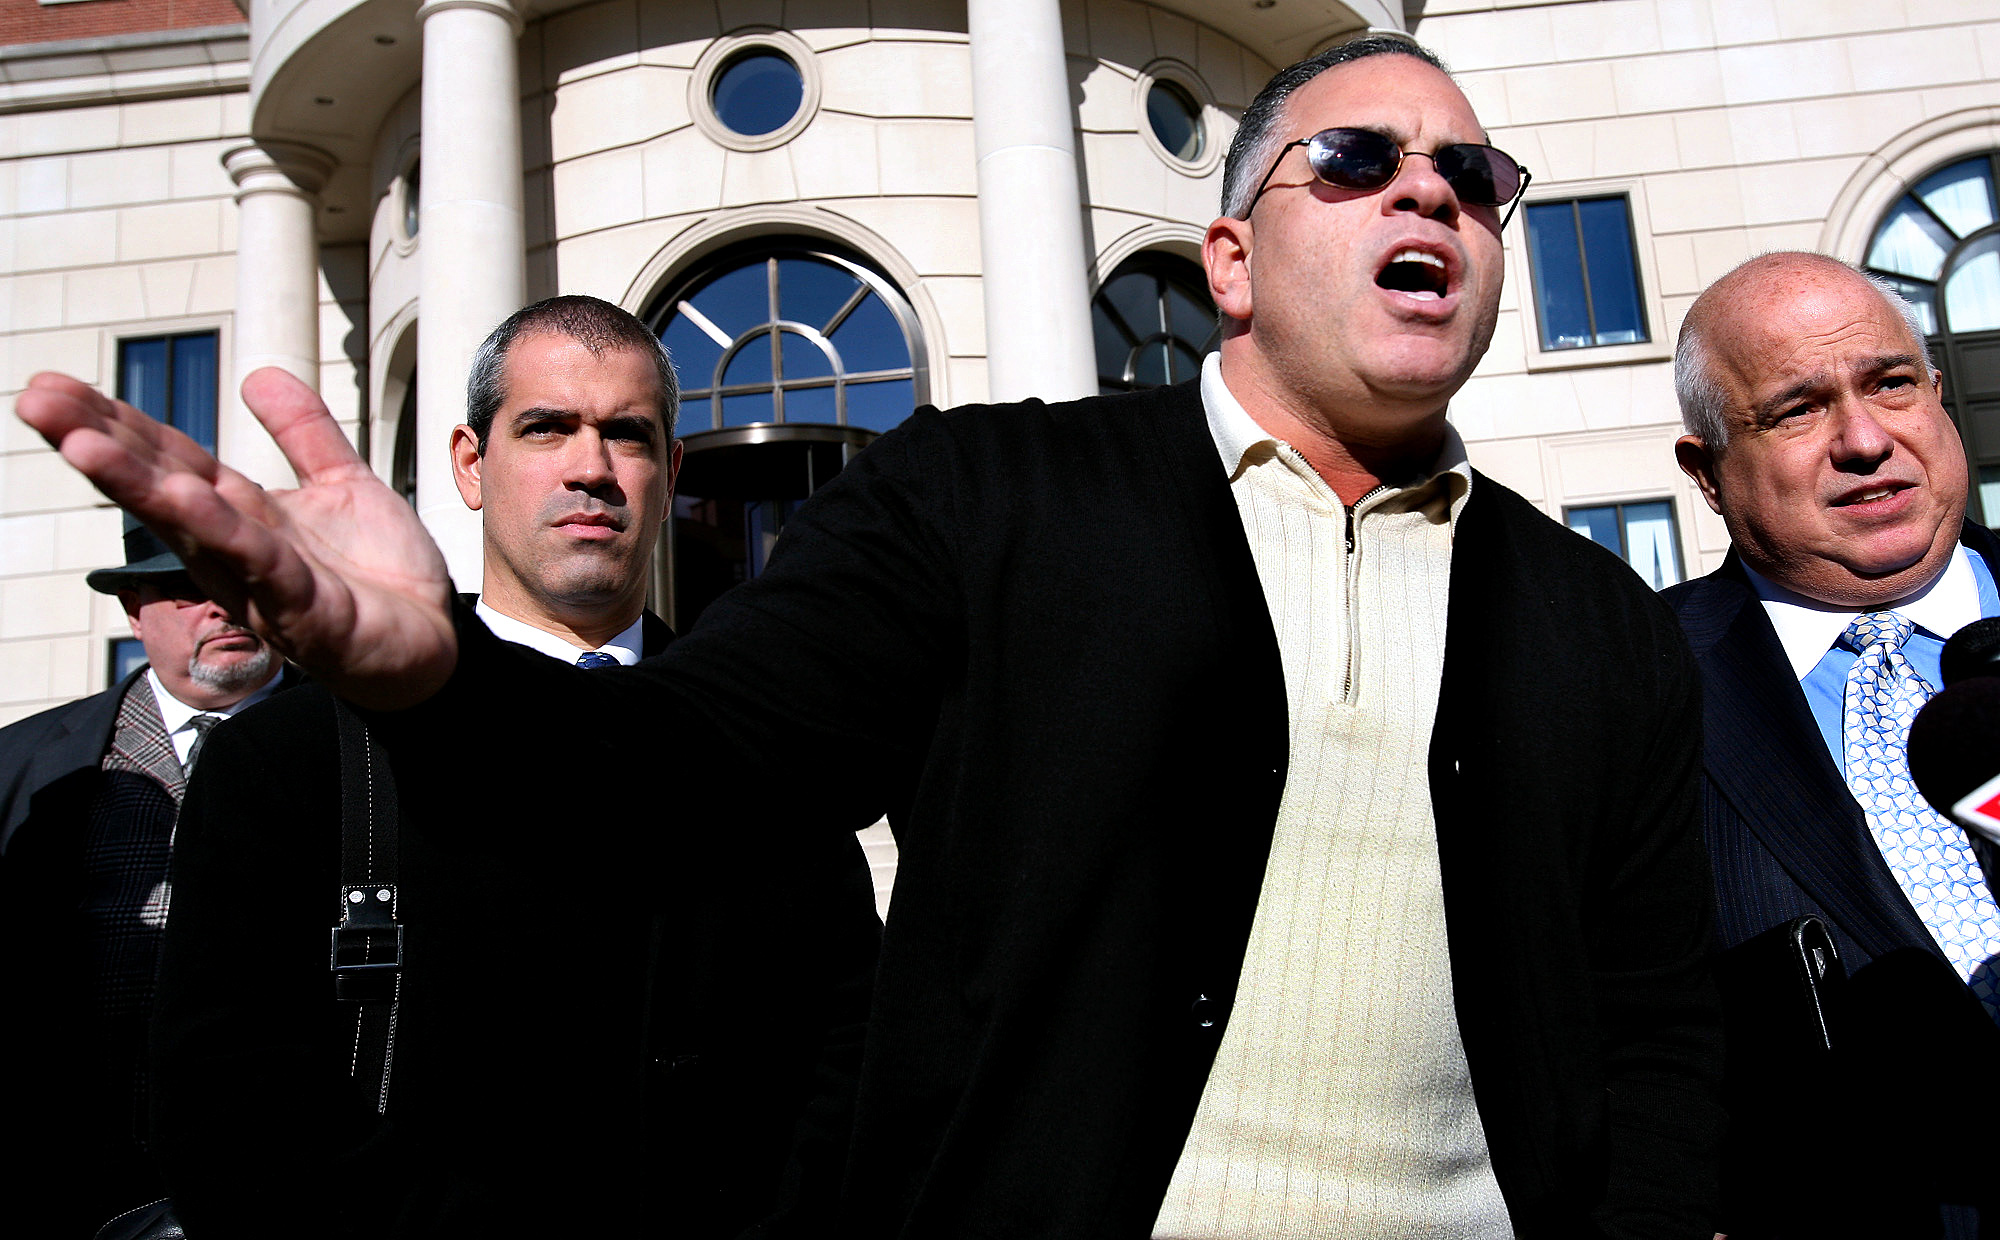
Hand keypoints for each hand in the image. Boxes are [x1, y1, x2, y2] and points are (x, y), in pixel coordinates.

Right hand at [16, 368, 456, 708]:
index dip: (113, 423)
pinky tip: (184, 495)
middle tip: (34, 399)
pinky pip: (257, 562)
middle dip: (99, 444)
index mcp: (243, 514)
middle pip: (160, 486)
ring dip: (137, 485)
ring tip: (79, 444)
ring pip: (192, 525)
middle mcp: (236, 547)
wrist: (433, 644)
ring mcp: (263, 580)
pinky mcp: (304, 609)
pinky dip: (220, 529)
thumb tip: (256, 373)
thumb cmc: (380, 576)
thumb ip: (304, 433)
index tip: (51, 385)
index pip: (169, 459)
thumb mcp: (345, 485)